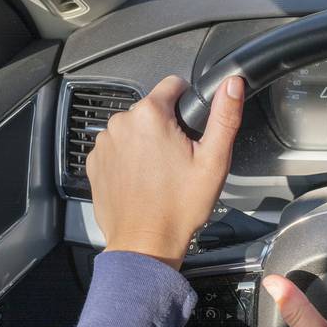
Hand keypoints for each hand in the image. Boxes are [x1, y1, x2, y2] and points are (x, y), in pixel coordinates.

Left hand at [87, 75, 244, 269]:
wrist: (145, 243)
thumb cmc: (178, 206)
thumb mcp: (213, 160)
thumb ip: (224, 116)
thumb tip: (232, 83)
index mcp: (149, 115)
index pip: (173, 85)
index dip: (187, 104)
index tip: (191, 132)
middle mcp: (121, 123)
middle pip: (152, 110)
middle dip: (166, 128)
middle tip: (178, 160)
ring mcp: (104, 143)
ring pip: (133, 129)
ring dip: (146, 144)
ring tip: (160, 173)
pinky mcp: (95, 163)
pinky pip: (117, 149)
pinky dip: (129, 159)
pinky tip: (142, 181)